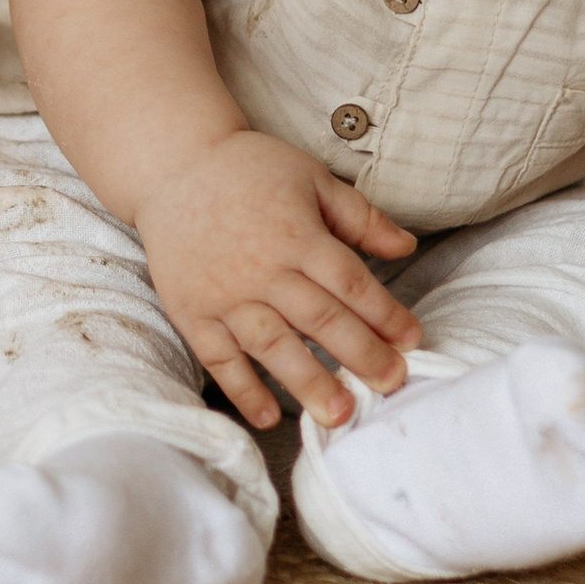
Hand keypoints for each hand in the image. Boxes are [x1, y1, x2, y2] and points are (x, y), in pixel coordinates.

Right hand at [133, 128, 418, 429]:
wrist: (172, 165)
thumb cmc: (248, 169)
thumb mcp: (311, 178)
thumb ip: (360, 216)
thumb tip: (407, 246)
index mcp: (297, 235)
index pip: (351, 282)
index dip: (386, 314)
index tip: (412, 340)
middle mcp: (263, 269)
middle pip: (320, 319)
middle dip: (361, 355)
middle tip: (392, 385)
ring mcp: (224, 294)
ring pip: (272, 345)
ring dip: (307, 382)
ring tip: (340, 414)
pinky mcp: (192, 311)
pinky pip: (218, 357)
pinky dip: (241, 389)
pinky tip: (268, 418)